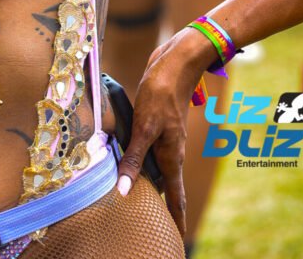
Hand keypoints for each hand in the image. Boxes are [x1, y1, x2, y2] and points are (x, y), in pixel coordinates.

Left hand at [116, 29, 215, 235]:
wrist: (175, 63)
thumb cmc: (161, 94)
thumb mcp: (145, 128)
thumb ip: (134, 159)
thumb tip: (124, 192)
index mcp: (171, 157)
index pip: (175, 197)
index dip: (176, 218)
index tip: (178, 238)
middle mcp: (170, 150)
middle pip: (164, 184)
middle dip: (159, 204)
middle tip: (149, 223)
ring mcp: (164, 136)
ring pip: (154, 166)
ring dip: (145, 180)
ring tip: (134, 197)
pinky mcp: (156, 123)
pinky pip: (146, 147)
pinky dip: (137, 158)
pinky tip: (125, 157)